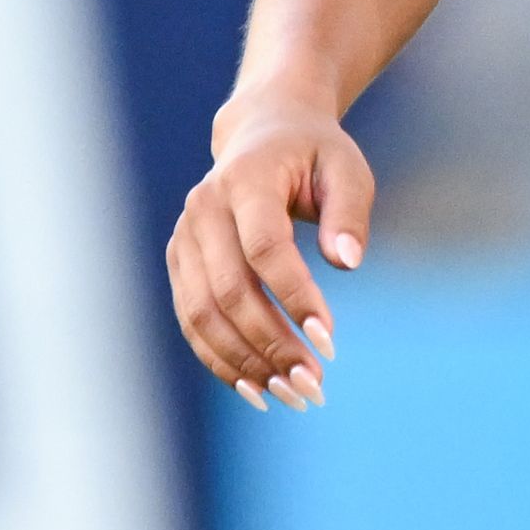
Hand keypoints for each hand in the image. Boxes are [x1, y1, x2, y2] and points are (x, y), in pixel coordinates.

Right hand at [173, 92, 377, 408]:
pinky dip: (221, 360)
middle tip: (315, 384)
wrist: (263, 134)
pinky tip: (257, 388)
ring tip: (292, 395)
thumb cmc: (315, 155)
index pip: (264, 247)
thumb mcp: (347, 169)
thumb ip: (349, 213)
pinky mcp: (180, 264)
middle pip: (230, 290)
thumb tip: (347, 264)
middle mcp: (203, 210)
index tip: (329, 340)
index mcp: (245, 179)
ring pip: (204, 314)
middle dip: (272, 343)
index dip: (294, 296)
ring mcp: (184, 239)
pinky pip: (193, 321)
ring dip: (246, 362)